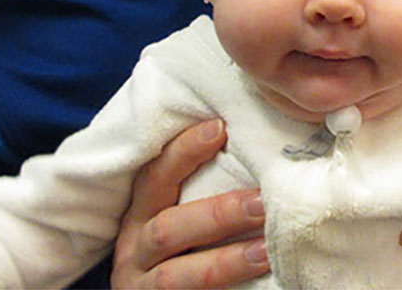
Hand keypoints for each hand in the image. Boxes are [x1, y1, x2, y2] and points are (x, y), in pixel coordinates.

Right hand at [111, 120, 269, 288]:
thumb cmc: (184, 253)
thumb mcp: (181, 220)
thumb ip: (203, 191)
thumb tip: (256, 151)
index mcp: (140, 216)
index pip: (155, 177)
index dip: (184, 151)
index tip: (220, 128)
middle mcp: (134, 250)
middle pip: (167, 229)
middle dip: (219, 214)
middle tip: (264, 201)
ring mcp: (144, 287)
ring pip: (177, 275)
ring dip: (226, 261)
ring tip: (267, 250)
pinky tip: (261, 280)